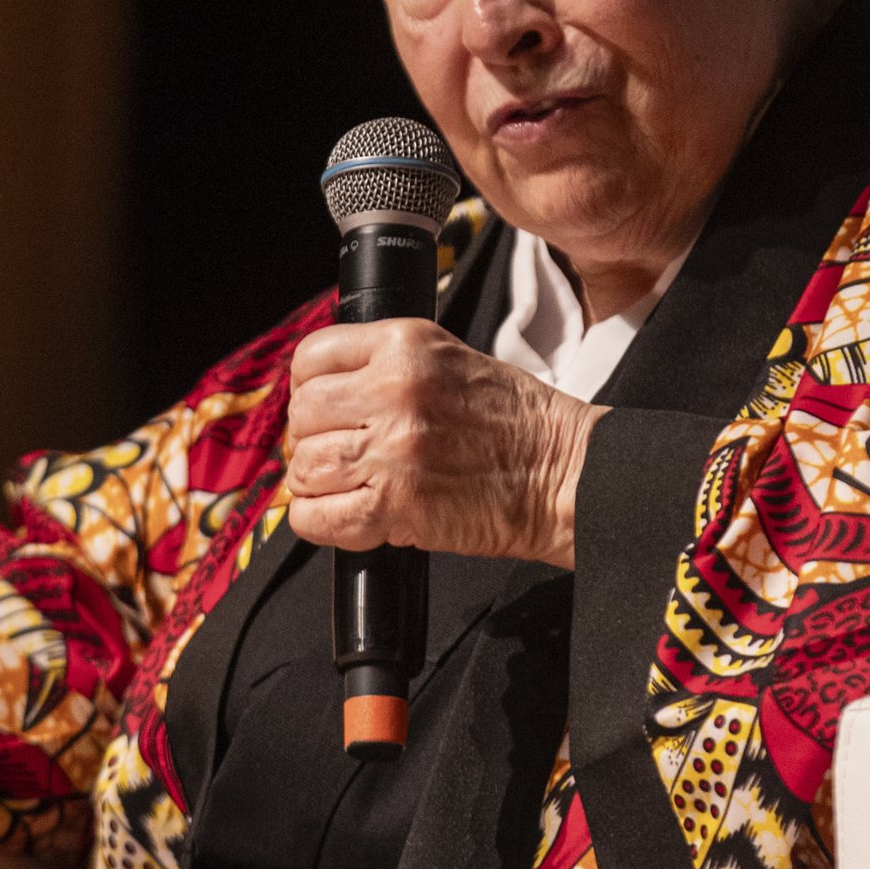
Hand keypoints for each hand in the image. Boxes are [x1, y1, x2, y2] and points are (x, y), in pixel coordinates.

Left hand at [283, 320, 598, 567]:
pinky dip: (319, 522)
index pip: (312, 358)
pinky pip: (316, 518)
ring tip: (347, 488)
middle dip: (311, 439)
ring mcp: (392, 449)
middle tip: (338, 454)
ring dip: (316, 484)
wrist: (567, 474)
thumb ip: (388, 367)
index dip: (308, 388)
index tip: (322, 408)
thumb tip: (324, 395)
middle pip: (302, 414)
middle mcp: (393, 391)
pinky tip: (347, 518)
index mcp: (406, 346)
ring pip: (305, 467)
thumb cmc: (519, 422)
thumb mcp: (451, 360)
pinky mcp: (396, 506)